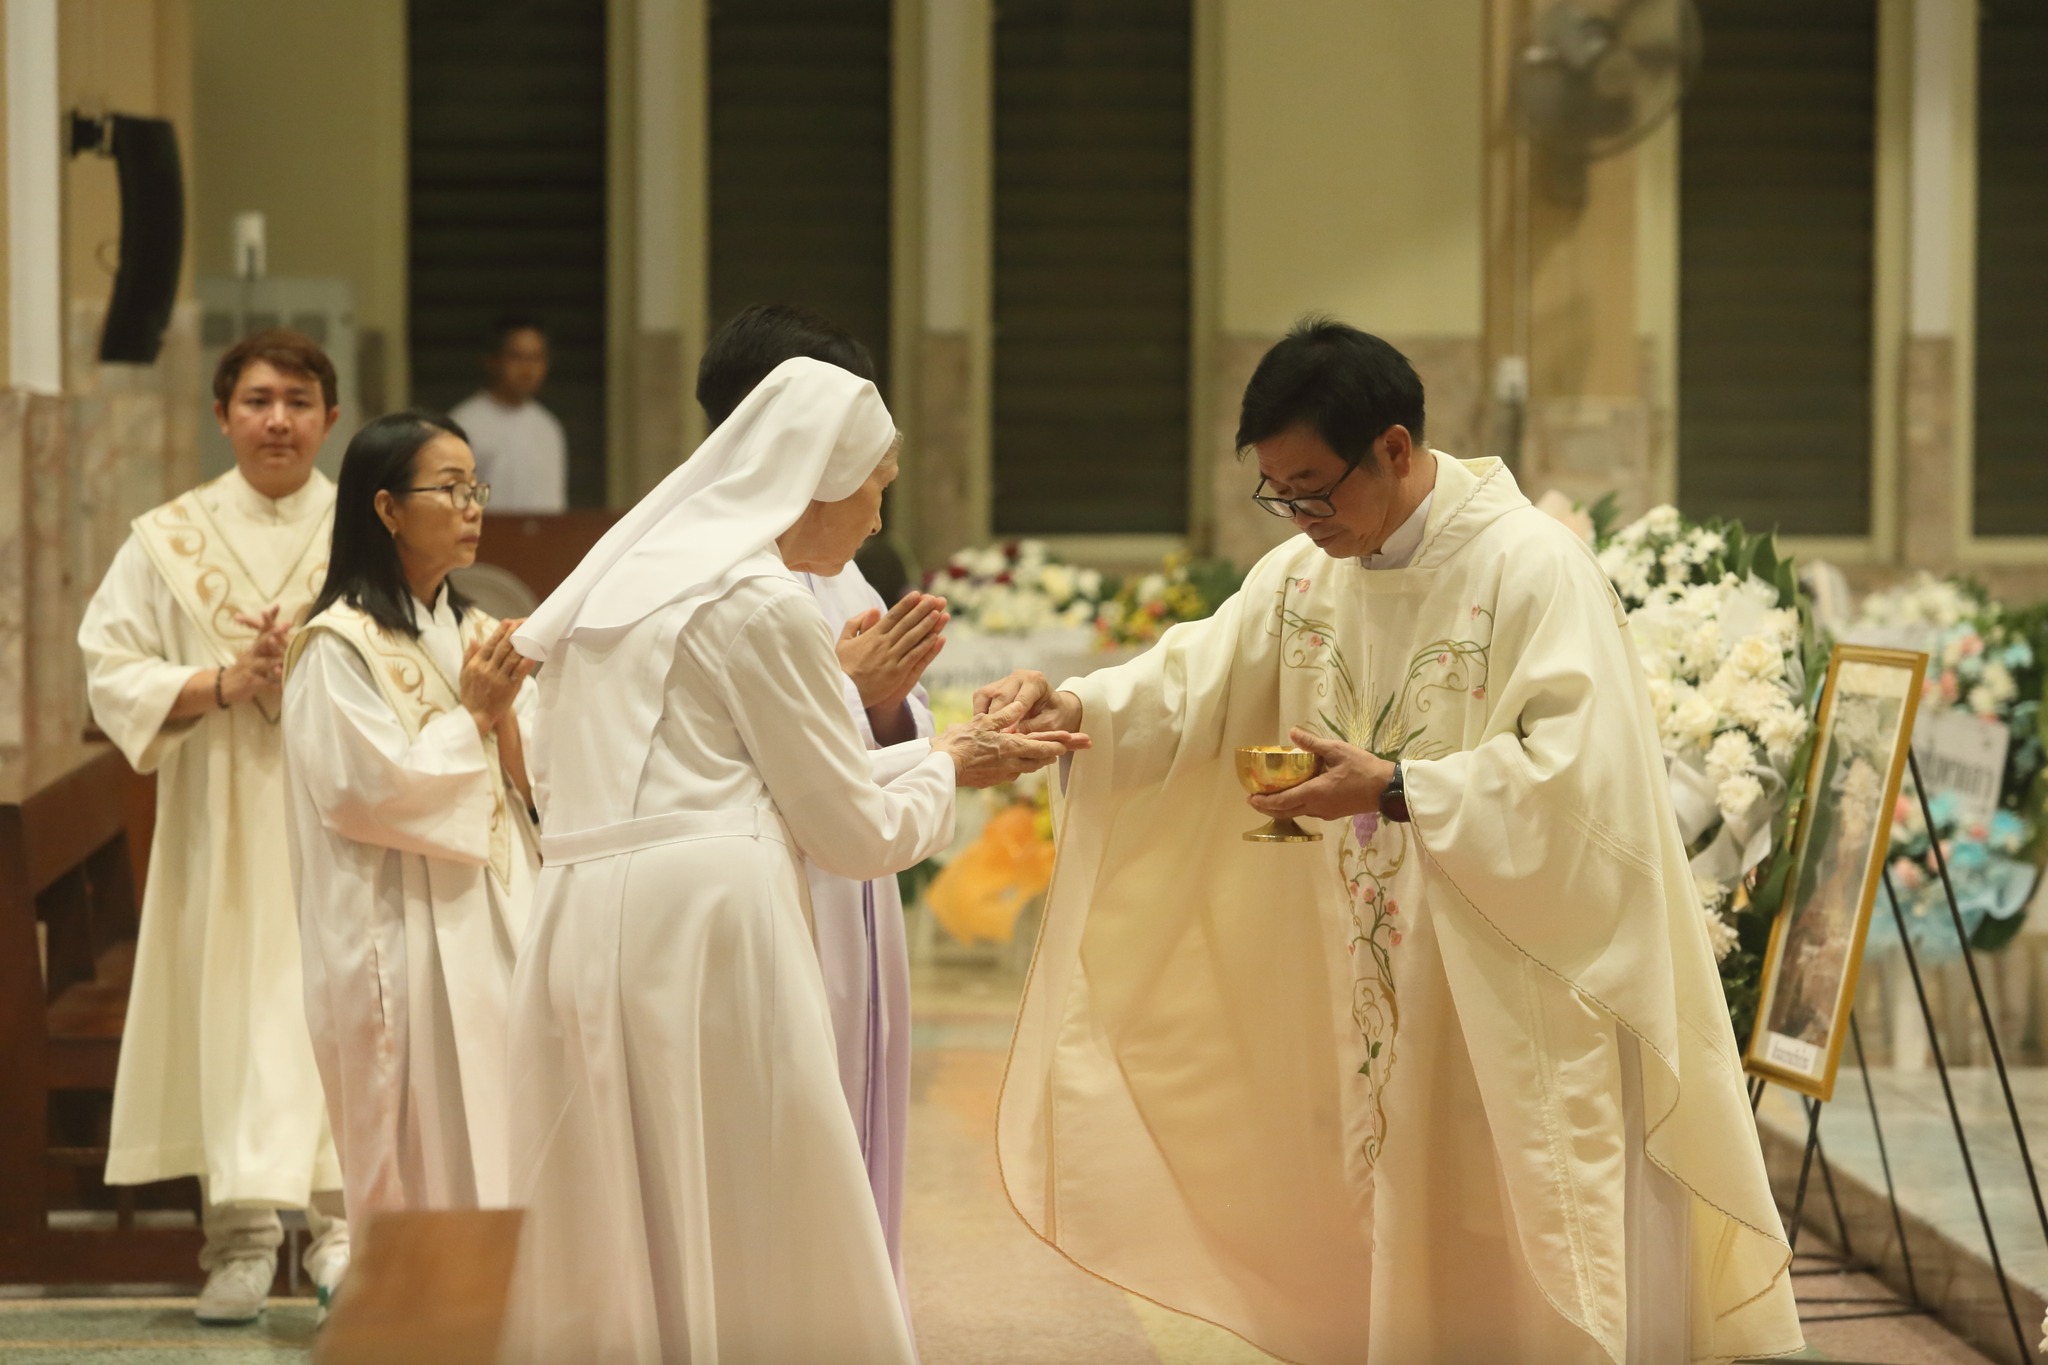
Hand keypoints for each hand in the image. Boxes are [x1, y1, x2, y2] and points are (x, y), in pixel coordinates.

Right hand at [220, 606, 288, 703]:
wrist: (223, 685)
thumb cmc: (244, 669)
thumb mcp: (253, 655)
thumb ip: (265, 645)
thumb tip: (277, 631)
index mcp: (255, 648)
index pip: (262, 629)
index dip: (269, 618)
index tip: (277, 605)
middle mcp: (252, 655)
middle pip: (263, 641)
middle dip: (275, 633)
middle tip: (286, 624)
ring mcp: (250, 668)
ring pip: (264, 663)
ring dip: (276, 660)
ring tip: (287, 657)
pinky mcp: (251, 682)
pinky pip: (265, 684)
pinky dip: (274, 686)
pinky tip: (283, 687)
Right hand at [461, 619, 535, 735]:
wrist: (476, 717)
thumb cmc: (471, 694)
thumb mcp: (464, 674)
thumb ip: (469, 656)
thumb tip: (473, 639)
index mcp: (476, 664)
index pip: (489, 644)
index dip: (500, 632)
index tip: (508, 621)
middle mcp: (487, 670)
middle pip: (502, 648)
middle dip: (513, 634)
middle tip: (522, 622)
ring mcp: (498, 680)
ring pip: (512, 658)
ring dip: (522, 645)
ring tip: (530, 634)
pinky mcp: (509, 689)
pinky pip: (519, 674)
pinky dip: (526, 664)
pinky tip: (532, 655)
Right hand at [837, 592, 948, 710]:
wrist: (844, 691)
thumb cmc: (842, 666)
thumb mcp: (844, 641)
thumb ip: (856, 623)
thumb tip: (874, 610)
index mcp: (872, 635)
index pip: (893, 615)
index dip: (906, 604)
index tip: (917, 594)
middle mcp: (884, 644)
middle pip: (906, 623)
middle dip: (921, 609)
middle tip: (934, 598)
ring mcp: (891, 658)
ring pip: (913, 637)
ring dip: (927, 624)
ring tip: (939, 613)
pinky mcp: (897, 673)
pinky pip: (914, 656)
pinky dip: (925, 646)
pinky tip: (936, 637)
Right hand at [935, 714, 1090, 788]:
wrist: (941, 768)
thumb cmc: (960, 742)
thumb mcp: (984, 722)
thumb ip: (1004, 715)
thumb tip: (1019, 707)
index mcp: (1012, 747)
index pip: (1042, 747)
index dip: (1058, 745)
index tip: (1070, 743)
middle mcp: (1011, 764)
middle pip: (1038, 761)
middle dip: (1052, 754)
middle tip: (1065, 750)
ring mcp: (1001, 775)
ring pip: (1025, 768)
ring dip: (1036, 762)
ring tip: (1045, 757)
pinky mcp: (991, 781)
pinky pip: (1010, 773)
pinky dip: (1017, 766)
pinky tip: (1015, 764)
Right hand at [972, 669, 1083, 733]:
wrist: (1052, 708)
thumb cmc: (1054, 716)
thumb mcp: (1050, 724)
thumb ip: (1033, 727)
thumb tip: (1012, 734)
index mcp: (1036, 681)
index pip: (1020, 700)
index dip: (1011, 720)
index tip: (1005, 737)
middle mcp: (1018, 676)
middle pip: (1000, 696)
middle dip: (995, 718)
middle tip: (991, 738)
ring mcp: (1003, 680)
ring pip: (985, 695)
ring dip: (983, 716)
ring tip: (985, 734)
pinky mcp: (992, 687)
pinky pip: (980, 699)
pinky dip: (979, 714)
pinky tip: (984, 728)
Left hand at [1246, 728, 1394, 820]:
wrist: (1386, 788)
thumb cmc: (1363, 768)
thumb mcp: (1337, 750)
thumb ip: (1313, 744)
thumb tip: (1293, 732)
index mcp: (1314, 793)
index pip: (1282, 802)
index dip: (1263, 802)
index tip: (1250, 798)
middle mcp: (1316, 807)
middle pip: (1285, 813)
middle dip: (1267, 808)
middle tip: (1254, 799)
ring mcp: (1325, 813)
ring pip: (1296, 813)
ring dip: (1281, 807)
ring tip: (1271, 796)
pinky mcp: (1333, 814)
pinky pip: (1308, 812)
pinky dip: (1295, 806)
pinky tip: (1295, 795)